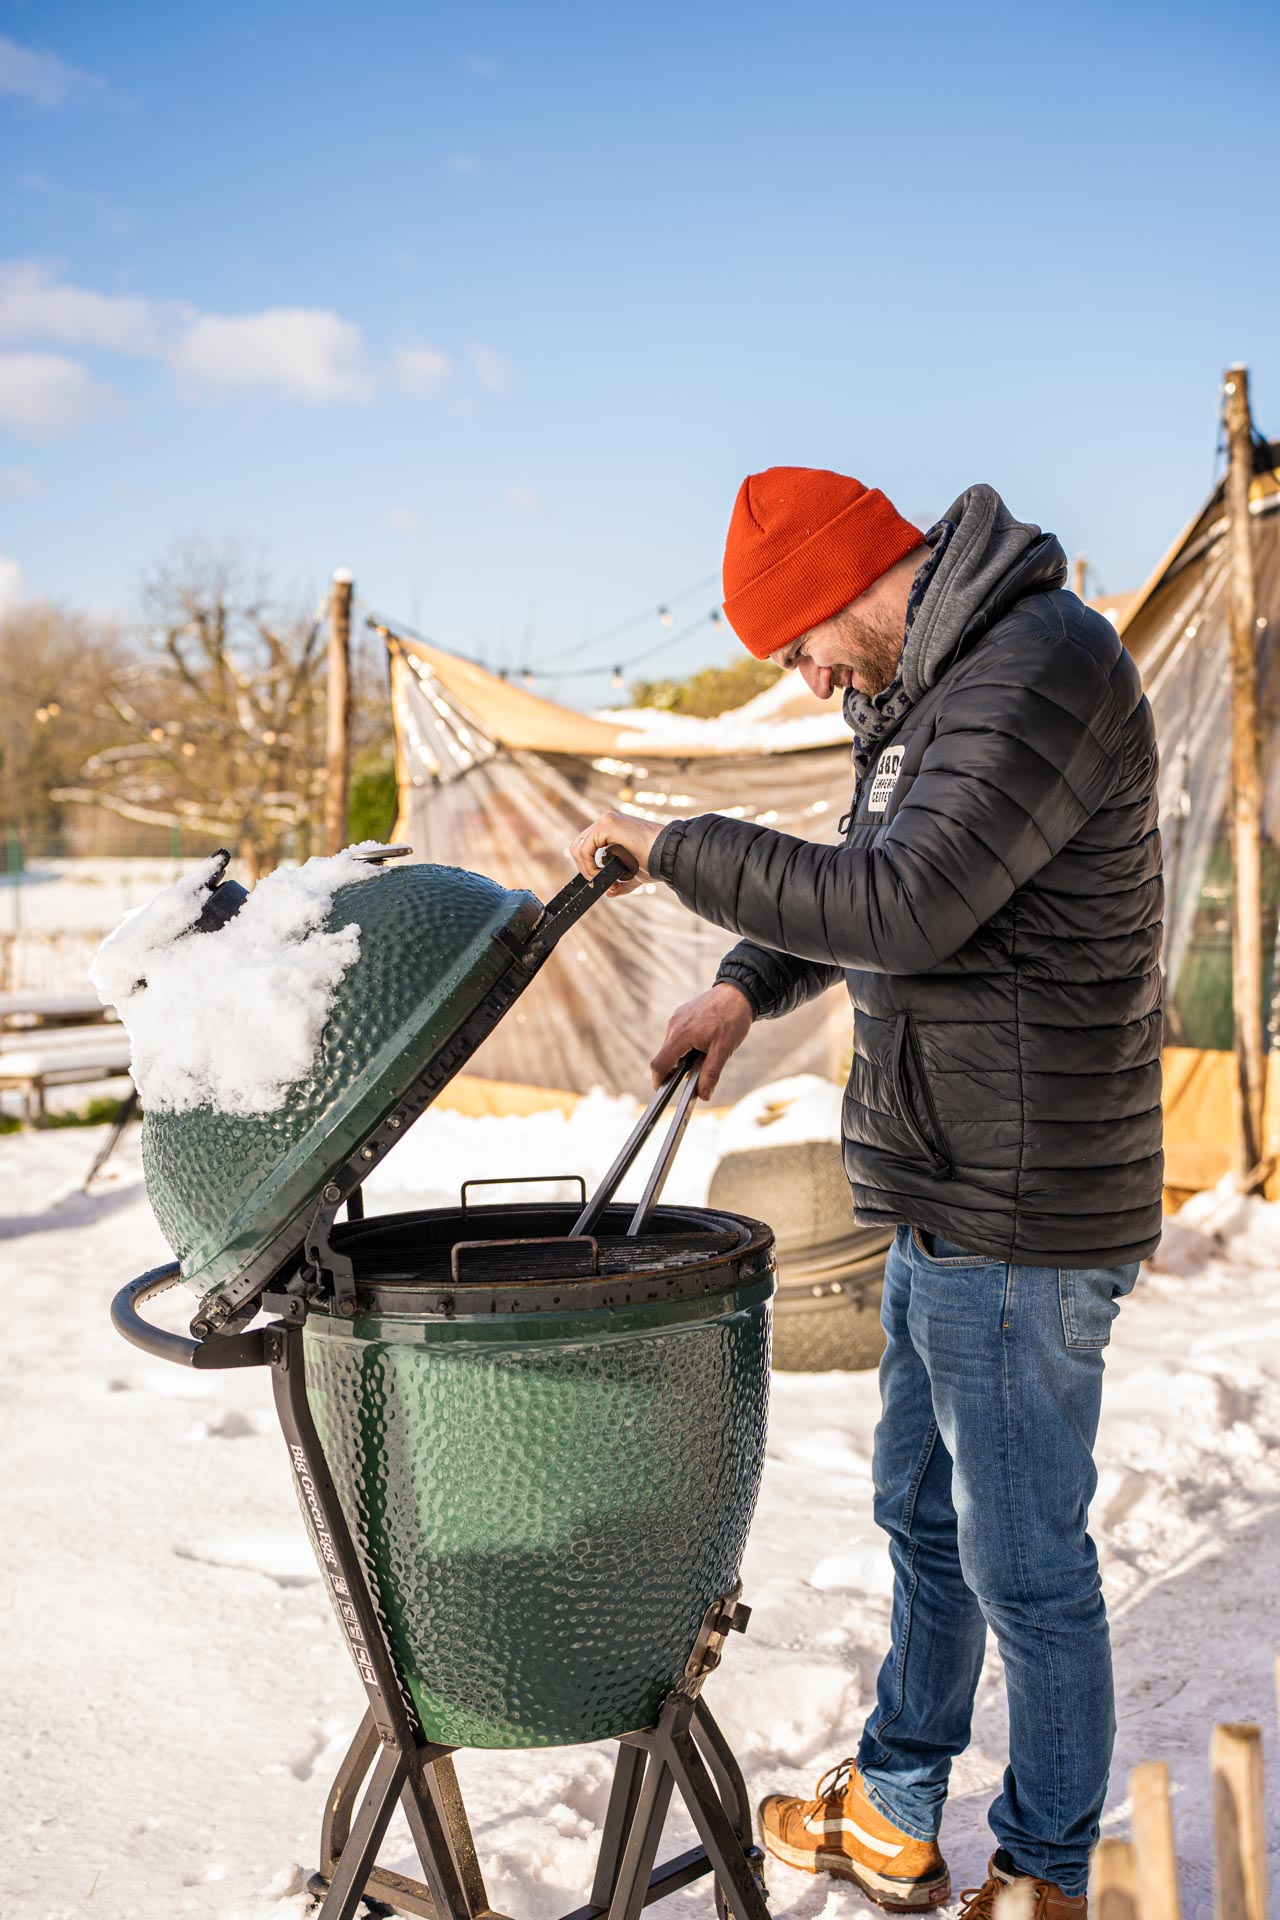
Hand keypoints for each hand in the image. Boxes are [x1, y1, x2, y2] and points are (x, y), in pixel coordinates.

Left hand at [567, 810, 663, 896]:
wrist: (669, 855)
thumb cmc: (656, 863)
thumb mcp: (634, 874)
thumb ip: (621, 882)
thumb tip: (609, 893)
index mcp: (612, 828)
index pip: (586, 846)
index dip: (588, 867)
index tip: (604, 881)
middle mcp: (607, 820)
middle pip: (578, 846)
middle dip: (585, 869)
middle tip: (601, 882)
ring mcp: (606, 820)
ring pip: (578, 848)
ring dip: (586, 869)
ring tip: (603, 880)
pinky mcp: (607, 824)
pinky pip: (584, 848)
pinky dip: (588, 866)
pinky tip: (601, 874)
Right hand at [651, 982, 753, 1099]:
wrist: (738, 992)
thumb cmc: (732, 1019)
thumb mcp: (724, 1050)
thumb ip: (711, 1073)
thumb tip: (703, 1095)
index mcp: (680, 1035)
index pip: (659, 1064)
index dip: (659, 1080)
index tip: (663, 1091)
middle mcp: (674, 1025)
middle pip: (665, 1056)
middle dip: (676, 1069)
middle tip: (695, 1075)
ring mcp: (677, 1018)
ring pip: (672, 1045)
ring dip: (682, 1057)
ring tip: (704, 1055)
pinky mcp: (682, 1014)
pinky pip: (677, 1035)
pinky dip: (686, 1045)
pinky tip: (703, 1044)